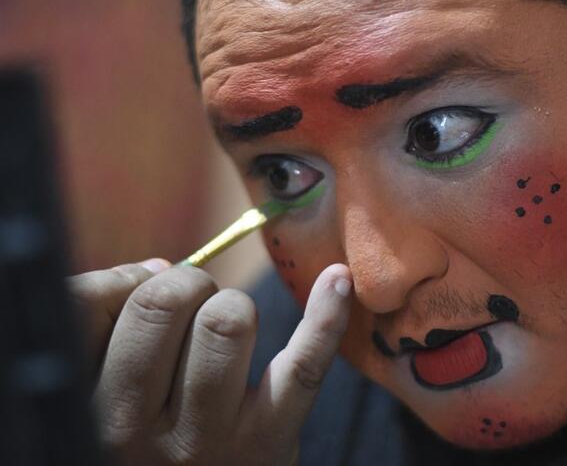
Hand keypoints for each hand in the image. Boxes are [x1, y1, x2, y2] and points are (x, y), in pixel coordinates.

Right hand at [68, 259, 352, 464]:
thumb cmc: (144, 439)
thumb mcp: (99, 393)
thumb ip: (106, 328)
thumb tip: (161, 268)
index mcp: (82, 408)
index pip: (86, 304)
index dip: (122, 280)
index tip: (140, 292)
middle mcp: (132, 431)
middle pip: (165, 302)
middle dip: (186, 285)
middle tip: (192, 312)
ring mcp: (205, 439)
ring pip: (228, 320)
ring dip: (234, 305)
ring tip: (228, 330)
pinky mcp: (266, 443)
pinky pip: (302, 366)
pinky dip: (325, 316)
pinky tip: (338, 279)